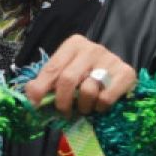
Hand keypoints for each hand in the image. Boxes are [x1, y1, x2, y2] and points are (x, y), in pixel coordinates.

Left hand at [23, 35, 137, 116]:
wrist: (119, 74)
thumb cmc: (87, 74)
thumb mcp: (66, 72)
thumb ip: (47, 81)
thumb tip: (29, 95)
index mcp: (73, 44)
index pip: (52, 68)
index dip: (40, 88)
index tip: (34, 105)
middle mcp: (92, 48)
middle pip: (68, 79)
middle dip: (62, 102)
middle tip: (64, 112)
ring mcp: (110, 59)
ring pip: (88, 91)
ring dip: (83, 106)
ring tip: (84, 107)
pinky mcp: (126, 73)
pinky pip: (106, 98)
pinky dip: (99, 107)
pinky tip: (99, 105)